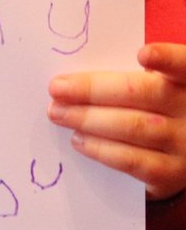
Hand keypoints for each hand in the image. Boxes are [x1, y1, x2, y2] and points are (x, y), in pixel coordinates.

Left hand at [47, 42, 185, 200]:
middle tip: (57, 88)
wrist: (181, 151)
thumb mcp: (156, 86)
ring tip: (58, 113)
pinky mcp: (172, 175)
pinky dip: (101, 149)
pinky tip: (79, 140)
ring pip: (134, 127)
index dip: (167, 59)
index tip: (143, 54)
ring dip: (88, 119)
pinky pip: (133, 161)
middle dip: (93, 90)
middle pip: (143, 94)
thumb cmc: (157, 107)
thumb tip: (74, 79)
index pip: (184, 64)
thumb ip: (130, 78)